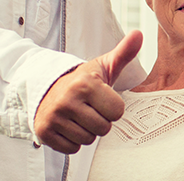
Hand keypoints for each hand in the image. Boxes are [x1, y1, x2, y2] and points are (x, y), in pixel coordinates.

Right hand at [33, 30, 141, 152]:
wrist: (46, 89)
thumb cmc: (81, 81)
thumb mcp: (103, 66)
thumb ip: (123, 53)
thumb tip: (139, 34)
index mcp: (85, 84)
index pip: (117, 112)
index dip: (112, 107)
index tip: (101, 99)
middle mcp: (67, 100)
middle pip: (103, 129)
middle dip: (99, 121)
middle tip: (88, 109)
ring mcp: (54, 117)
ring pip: (87, 140)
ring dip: (86, 131)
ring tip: (77, 117)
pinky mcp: (44, 132)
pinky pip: (72, 149)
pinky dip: (71, 141)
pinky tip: (67, 126)